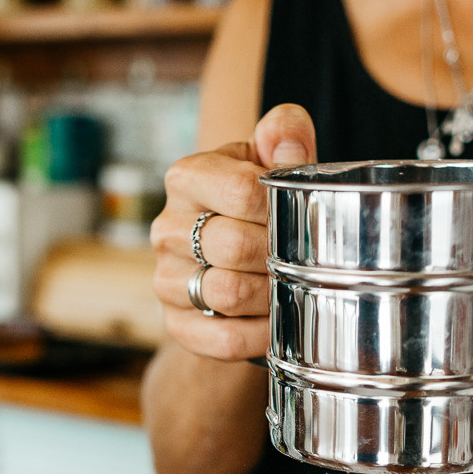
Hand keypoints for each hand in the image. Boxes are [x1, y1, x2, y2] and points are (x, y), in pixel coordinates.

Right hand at [152, 105, 316, 359]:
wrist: (230, 266)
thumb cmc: (256, 207)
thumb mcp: (270, 161)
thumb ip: (284, 135)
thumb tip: (286, 143)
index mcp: (187, 178)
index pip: (242, 189)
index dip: (282, 207)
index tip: (301, 215)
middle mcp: (167, 229)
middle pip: (236, 245)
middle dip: (280, 255)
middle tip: (305, 258)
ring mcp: (167, 280)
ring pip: (228, 294)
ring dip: (272, 295)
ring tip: (291, 287)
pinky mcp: (177, 325)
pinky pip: (224, 338)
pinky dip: (260, 334)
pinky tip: (276, 321)